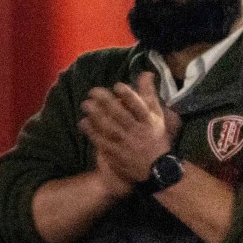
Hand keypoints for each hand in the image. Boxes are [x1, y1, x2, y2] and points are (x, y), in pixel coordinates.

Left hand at [78, 73, 177, 192]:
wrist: (159, 170)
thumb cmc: (156, 137)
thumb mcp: (157, 116)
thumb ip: (149, 95)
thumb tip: (146, 73)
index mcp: (149, 122)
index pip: (140, 107)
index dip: (128, 96)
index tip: (116, 85)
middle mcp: (138, 132)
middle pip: (121, 116)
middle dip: (106, 102)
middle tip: (93, 91)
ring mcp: (127, 144)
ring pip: (110, 128)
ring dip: (96, 116)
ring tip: (85, 104)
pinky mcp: (118, 155)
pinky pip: (103, 142)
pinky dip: (92, 132)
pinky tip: (83, 123)